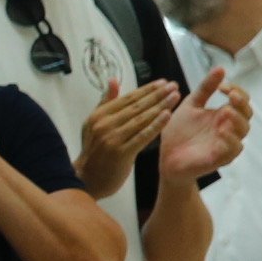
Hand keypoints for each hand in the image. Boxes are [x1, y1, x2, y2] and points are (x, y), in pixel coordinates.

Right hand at [73, 76, 183, 194]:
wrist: (87, 179)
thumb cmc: (94, 152)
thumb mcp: (94, 124)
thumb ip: (105, 103)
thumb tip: (113, 81)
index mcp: (98, 116)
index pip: (127, 98)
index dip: (146, 90)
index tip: (163, 82)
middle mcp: (104, 125)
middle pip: (136, 106)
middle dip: (157, 95)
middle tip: (173, 86)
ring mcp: (112, 139)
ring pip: (141, 119)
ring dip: (160, 106)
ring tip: (175, 97)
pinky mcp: (121, 153)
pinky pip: (142, 136)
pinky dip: (155, 125)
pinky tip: (167, 116)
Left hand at [157, 68, 250, 181]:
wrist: (166, 156)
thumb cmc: (179, 132)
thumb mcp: (191, 105)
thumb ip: (205, 89)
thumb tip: (221, 68)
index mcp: (222, 115)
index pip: (241, 101)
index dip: (237, 91)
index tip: (223, 86)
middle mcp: (228, 128)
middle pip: (247, 114)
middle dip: (241, 103)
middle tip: (231, 95)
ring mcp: (226, 143)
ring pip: (243, 131)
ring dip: (237, 120)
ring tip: (225, 111)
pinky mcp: (220, 157)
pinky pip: (233, 149)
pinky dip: (230, 139)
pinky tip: (221, 130)